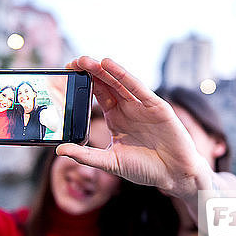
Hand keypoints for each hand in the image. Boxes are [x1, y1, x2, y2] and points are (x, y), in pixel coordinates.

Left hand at [56, 56, 211, 199]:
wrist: (175, 175)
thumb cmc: (146, 168)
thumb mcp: (110, 162)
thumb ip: (86, 156)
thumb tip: (59, 151)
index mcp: (116, 117)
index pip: (97, 94)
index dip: (83, 83)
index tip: (66, 74)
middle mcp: (128, 108)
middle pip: (106, 84)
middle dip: (90, 72)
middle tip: (72, 62)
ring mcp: (142, 106)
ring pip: (119, 82)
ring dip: (103, 70)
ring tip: (86, 60)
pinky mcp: (157, 107)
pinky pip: (138, 88)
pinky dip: (123, 76)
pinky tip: (109, 65)